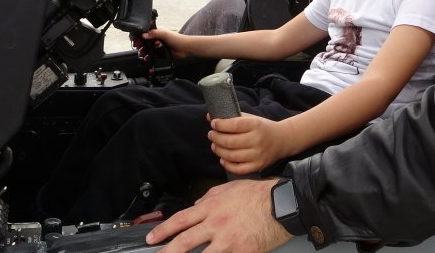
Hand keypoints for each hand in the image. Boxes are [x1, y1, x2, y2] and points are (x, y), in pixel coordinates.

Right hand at [142, 28, 190, 58]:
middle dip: (141, 47)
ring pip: (147, 51)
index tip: (136, 42)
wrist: (185, 49)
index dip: (139, 38)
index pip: (145, 34)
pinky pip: (152, 57)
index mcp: (156, 33)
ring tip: (144, 55)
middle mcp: (156, 40)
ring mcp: (158, 48)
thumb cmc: (177, 39)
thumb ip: (154, 33)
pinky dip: (149, 59)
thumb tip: (144, 35)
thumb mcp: (164, 34)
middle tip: (140, 49)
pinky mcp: (160, 55)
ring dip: (144, 53)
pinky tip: (148, 60)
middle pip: (144, 43)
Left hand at [145, 178, 290, 251]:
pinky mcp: (241, 252)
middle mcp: (216, 224)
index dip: (163, 231)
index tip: (152, 238)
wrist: (282, 204)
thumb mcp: (229, 189)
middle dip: (167, 250)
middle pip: (184, 241)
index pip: (180, 220)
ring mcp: (228, 240)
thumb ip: (209, 197)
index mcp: (211, 207)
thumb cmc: (258, 195)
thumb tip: (196, 204)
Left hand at [209, 114, 292, 174]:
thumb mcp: (251, 118)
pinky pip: (238, 169)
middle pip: (230, 141)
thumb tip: (209, 117)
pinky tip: (223, 158)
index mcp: (256, 125)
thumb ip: (232, 117)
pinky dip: (227, 164)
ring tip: (215, 145)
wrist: (282, 140)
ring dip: (219, 150)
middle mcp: (257, 140)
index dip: (220, 125)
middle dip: (216, 138)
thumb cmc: (263, 128)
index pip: (233, 125)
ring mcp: (258, 155)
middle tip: (211, 135)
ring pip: (231, 156)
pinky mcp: (258, 166)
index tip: (213, 123)